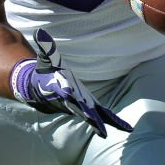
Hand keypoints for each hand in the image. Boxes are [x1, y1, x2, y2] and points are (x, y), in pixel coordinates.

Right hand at [12, 29, 133, 137]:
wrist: (39, 90)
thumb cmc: (45, 72)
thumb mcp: (46, 59)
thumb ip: (45, 48)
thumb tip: (41, 33)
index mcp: (62, 91)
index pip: (68, 96)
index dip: (73, 100)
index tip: (80, 105)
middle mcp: (72, 103)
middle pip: (83, 112)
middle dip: (92, 120)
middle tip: (103, 131)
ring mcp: (80, 107)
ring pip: (95, 117)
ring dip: (106, 123)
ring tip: (123, 129)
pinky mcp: (88, 107)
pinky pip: (101, 115)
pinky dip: (112, 120)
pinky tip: (125, 126)